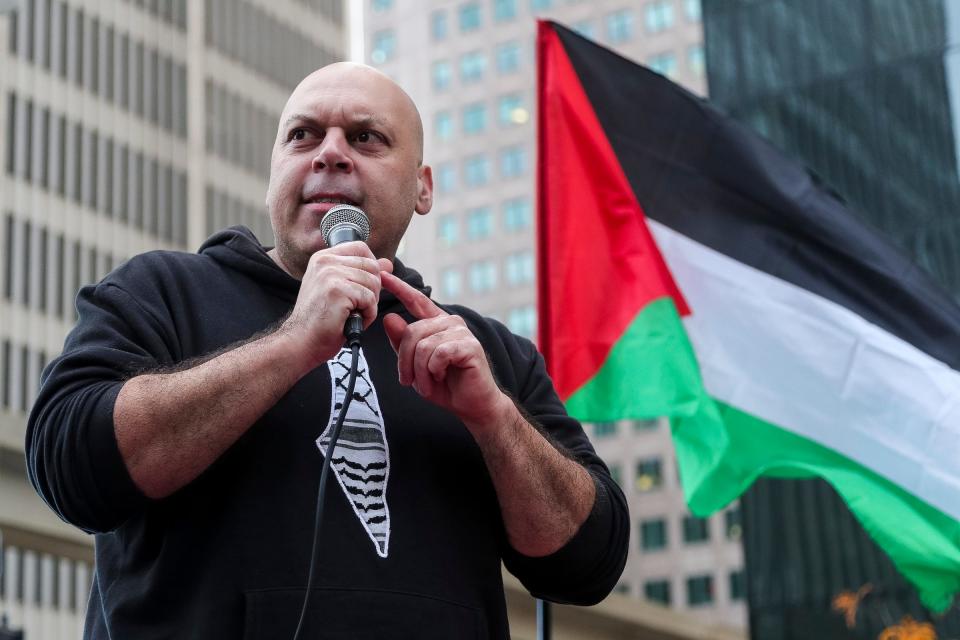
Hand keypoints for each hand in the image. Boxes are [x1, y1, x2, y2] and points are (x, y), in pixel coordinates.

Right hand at [282, 242, 392, 368]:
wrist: (301, 341)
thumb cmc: (319, 320)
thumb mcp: (341, 289)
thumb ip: (363, 273)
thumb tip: (387, 263)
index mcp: (323, 258)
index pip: (361, 248)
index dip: (371, 268)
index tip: (364, 286)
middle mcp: (325, 261)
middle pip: (372, 266)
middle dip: (373, 290)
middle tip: (357, 306)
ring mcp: (330, 274)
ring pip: (373, 283)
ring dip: (370, 304)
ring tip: (353, 314)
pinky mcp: (337, 290)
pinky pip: (370, 299)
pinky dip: (368, 315)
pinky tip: (353, 321)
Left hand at [381, 271, 512, 431]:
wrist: (472, 405)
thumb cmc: (445, 386)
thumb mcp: (415, 365)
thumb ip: (402, 343)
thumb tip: (389, 318)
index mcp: (437, 323)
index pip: (415, 300)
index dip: (398, 286)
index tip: (382, 273)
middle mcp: (449, 322)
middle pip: (411, 332)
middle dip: (405, 361)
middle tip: (409, 381)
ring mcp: (461, 332)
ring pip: (422, 345)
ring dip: (420, 372)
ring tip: (428, 383)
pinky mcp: (469, 345)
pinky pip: (437, 354)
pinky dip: (434, 371)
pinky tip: (442, 377)